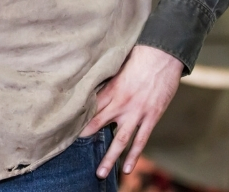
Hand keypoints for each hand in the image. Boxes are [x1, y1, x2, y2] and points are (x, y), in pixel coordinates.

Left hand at [82, 44, 183, 177]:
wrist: (163, 55)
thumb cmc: (138, 57)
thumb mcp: (116, 67)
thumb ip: (105, 82)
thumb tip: (90, 88)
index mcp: (110, 89)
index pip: (89, 109)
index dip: (77, 121)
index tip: (65, 130)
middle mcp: (121, 103)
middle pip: (98, 125)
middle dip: (85, 139)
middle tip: (72, 153)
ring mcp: (137, 112)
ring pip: (120, 140)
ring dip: (110, 157)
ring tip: (101, 173)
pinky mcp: (151, 117)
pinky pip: (141, 140)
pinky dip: (134, 155)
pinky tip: (128, 168)